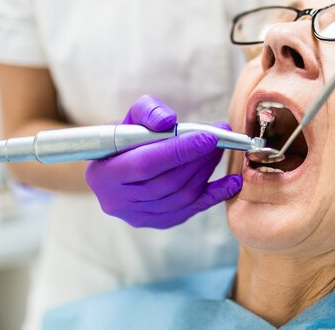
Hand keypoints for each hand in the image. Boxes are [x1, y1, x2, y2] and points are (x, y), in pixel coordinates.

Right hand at [85, 95, 241, 227]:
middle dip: (198, 158)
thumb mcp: (129, 117)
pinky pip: (191, 210)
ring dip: (206, 171)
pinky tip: (232, 182)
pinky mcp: (159, 223)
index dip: (178, 151)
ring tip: (220, 149)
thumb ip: (147, 112)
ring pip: (181, 196)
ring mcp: (138, 217)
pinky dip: (215, 196)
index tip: (208, 136)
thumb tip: (169, 121)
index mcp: (103, 176)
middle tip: (220, 137)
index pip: (145, 164)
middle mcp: (118, 202)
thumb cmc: (125, 137)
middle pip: (167, 182)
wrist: (118, 165)